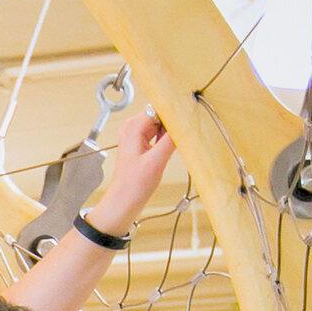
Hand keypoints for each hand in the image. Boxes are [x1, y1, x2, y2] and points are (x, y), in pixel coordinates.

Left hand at [86, 110, 174, 236]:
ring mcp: (136, 135)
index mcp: (133, 127)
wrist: (123, 202)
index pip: (159, 108)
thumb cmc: (133, 186)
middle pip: (160, 114)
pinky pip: (158, 133)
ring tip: (177, 144)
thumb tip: (184, 124)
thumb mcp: (156, 162)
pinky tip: (171, 148)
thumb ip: (170, 140)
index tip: (188, 118)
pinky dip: (166, 138)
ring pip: (161, 124)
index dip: (174, 113)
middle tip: (184, 134)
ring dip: (171, 131)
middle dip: (173, 122)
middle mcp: (132, 127)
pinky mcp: (140, 143)